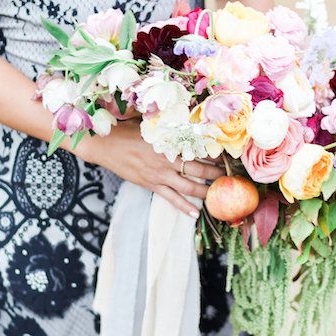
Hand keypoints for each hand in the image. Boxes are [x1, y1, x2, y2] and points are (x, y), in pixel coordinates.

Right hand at [78, 119, 224, 216]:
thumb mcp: (152, 124)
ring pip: (188, 186)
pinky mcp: (151, 185)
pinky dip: (183, 207)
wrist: (106, 145)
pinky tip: (195, 213)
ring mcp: (159, 174)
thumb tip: (188, 121)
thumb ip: (170, 125)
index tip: (226, 155)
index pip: (198, 149)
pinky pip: (171, 198)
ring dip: (206, 191)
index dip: (214, 153)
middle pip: (198, 169)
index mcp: (169, 142)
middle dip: (216, 173)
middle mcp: (167, 159)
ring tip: (220, 195)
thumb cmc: (129, 130)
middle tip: (230, 176)